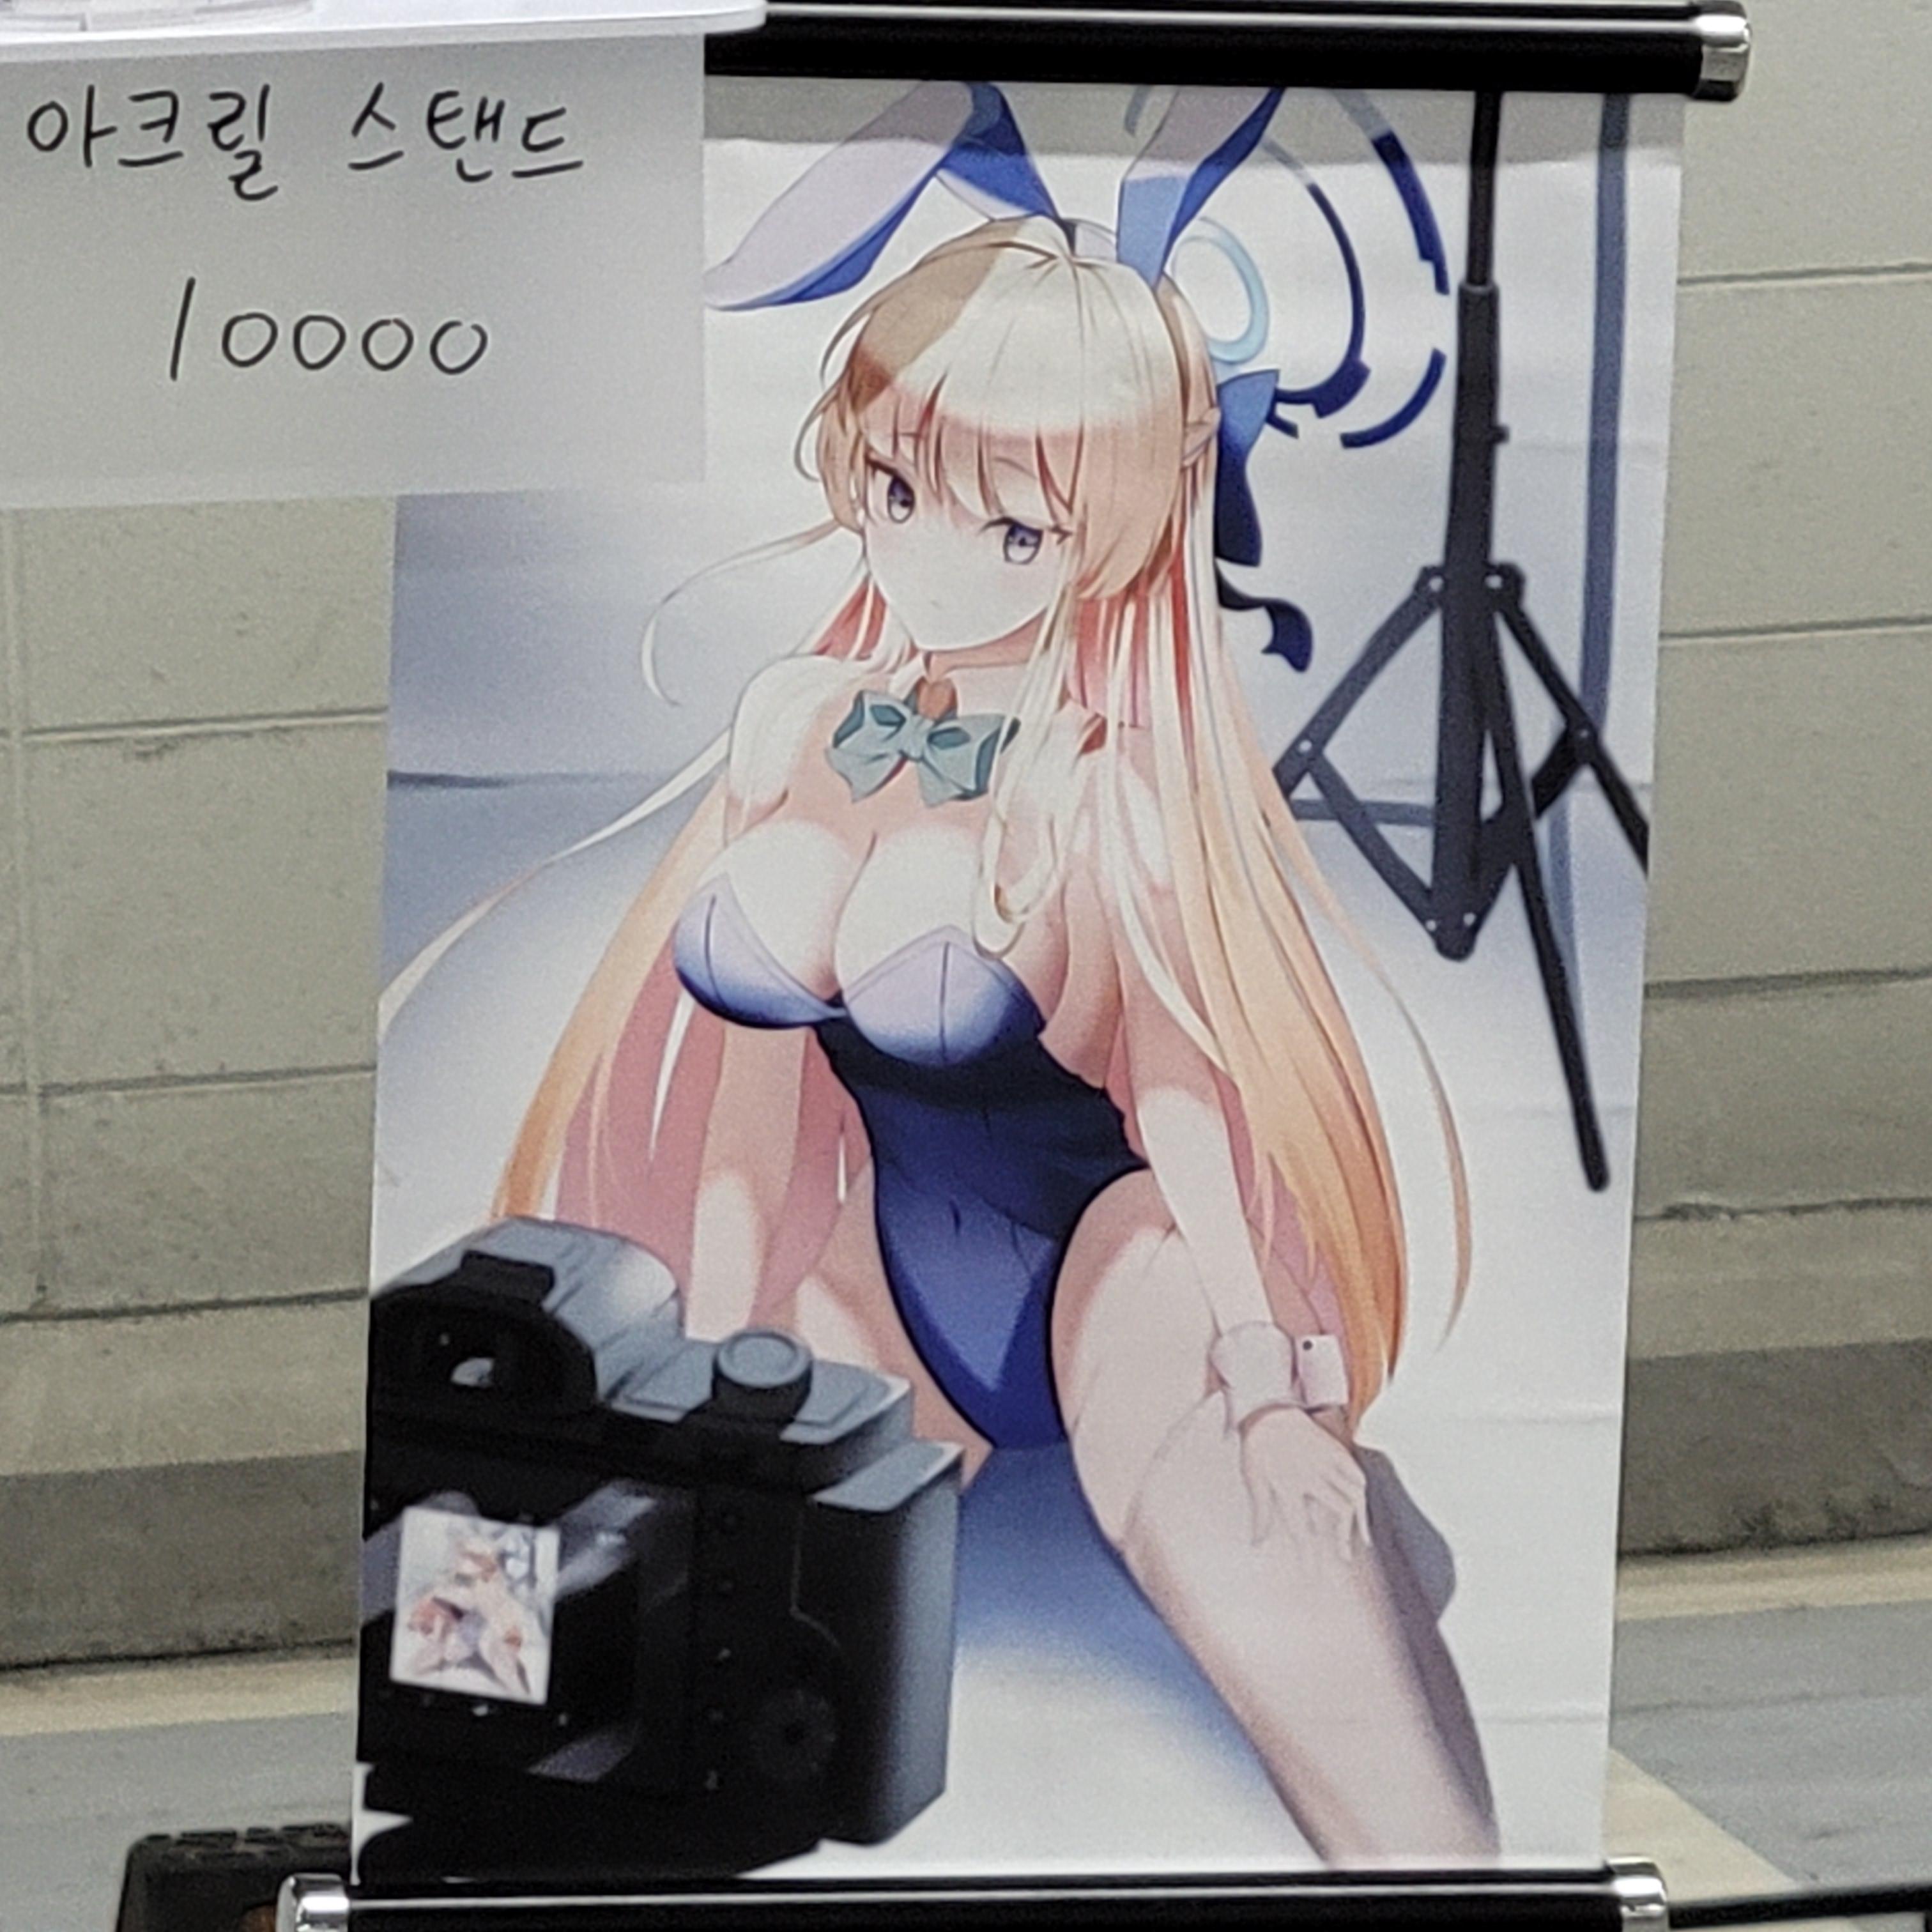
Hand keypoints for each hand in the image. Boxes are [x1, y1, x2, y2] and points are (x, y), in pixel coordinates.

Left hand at [1238, 1407, 1369, 1559]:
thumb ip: (1260, 1514)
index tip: (1314, 1576)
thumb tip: (1257, 1544)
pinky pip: (1356, 1473)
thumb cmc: (1256, 1448)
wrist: (1267, 1411)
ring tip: (1357, 1538)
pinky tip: (1360, 1506)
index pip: (1301, 1528)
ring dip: (1357, 1518)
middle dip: (1342, 1538)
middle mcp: (1310, 1474)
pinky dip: (1361, 1492)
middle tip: (1344, 1558)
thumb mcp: (1253, 1480)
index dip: (1308, 1554)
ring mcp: (1325, 1461)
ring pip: (1353, 1493)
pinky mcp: (1335, 1449)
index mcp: (1287, 1484)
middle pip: (1338, 1510)